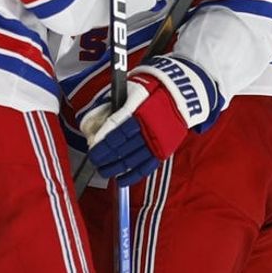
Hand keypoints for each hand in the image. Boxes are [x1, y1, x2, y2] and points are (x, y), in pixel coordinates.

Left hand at [84, 56, 222, 185]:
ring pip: (131, 160)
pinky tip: (120, 180)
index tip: (92, 149)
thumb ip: (112, 107)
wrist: (179, 97)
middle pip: (122, 147)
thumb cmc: (150, 92)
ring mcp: (156, 141)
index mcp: (139, 111)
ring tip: (103, 170)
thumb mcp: (130, 92)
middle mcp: (147, 128)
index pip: (116, 130)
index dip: (103, 143)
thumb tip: (92, 124)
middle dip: (105, 157)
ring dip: (115, 168)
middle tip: (95, 160)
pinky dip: (132, 176)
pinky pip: (146, 168)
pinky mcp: (163, 151)